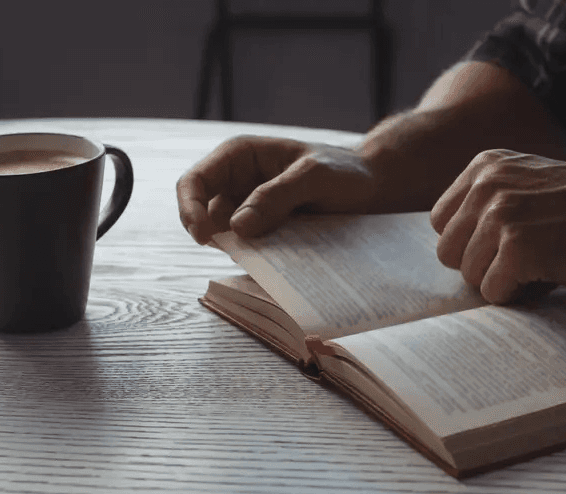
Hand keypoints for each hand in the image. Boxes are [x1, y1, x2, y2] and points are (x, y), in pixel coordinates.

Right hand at [177, 136, 378, 242]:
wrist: (375, 189)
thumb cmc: (346, 173)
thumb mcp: (314, 177)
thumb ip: (277, 196)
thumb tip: (238, 226)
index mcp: (239, 157)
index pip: (195, 182)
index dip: (190, 209)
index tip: (204, 237)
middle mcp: (238, 183)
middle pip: (202, 213)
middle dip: (212, 235)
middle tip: (239, 254)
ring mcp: (249, 210)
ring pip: (225, 237)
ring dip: (238, 250)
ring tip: (272, 255)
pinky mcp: (265, 233)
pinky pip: (249, 250)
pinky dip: (256, 259)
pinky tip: (278, 264)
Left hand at [431, 149, 565, 303]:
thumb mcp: (534, 185)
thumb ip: (492, 201)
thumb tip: (449, 248)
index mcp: (486, 164)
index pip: (442, 222)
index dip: (474, 244)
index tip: (513, 242)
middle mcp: (487, 183)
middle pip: (448, 252)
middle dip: (483, 266)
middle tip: (529, 258)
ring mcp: (500, 215)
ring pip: (469, 276)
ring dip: (504, 281)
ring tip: (544, 263)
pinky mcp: (516, 248)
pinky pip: (493, 293)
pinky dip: (519, 296)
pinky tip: (551, 275)